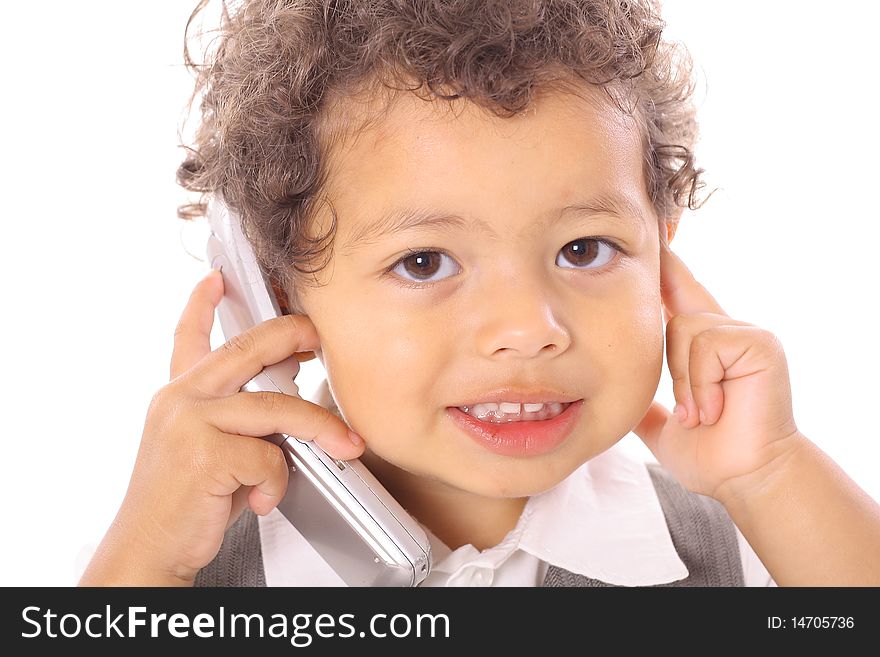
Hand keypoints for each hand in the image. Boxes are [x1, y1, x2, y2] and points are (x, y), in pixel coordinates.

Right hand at [82, 269, 363, 584]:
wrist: (146, 551)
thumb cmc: (185, 505)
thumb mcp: (207, 451)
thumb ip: (236, 422)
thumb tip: (291, 407)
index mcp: (179, 397)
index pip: (188, 339)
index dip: (201, 305)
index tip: (217, 279)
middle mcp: (179, 400)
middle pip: (246, 350)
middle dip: (291, 334)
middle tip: (320, 335)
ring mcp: (189, 423)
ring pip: (276, 407)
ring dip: (319, 428)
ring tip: (345, 445)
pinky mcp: (204, 454)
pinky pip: (270, 458)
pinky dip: (277, 483)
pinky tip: (260, 501)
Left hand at [633, 241, 801, 502]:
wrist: (743, 478)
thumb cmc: (709, 453)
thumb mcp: (661, 421)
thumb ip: (640, 400)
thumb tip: (609, 395)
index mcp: (698, 343)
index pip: (673, 288)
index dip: (659, 260)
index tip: (649, 221)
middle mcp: (721, 328)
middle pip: (671, 302)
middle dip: (664, 337)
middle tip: (682, 392)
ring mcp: (743, 332)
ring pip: (681, 329)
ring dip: (681, 382)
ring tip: (698, 413)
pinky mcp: (758, 342)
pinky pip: (703, 344)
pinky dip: (698, 384)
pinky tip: (712, 409)